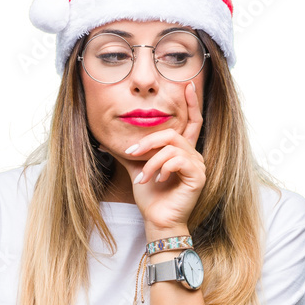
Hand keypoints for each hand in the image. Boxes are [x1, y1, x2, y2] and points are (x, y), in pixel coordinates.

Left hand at [122, 81, 205, 229]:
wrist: (157, 220)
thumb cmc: (150, 198)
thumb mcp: (137, 168)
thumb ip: (129, 152)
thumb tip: (105, 141)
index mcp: (183, 151)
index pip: (192, 121)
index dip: (191, 103)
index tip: (186, 84)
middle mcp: (194, 156)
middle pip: (173, 133)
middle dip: (148, 141)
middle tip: (130, 153)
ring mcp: (198, 166)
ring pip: (172, 146)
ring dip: (151, 160)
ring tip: (142, 177)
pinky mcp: (198, 177)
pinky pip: (177, 160)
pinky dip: (162, 167)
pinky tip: (157, 180)